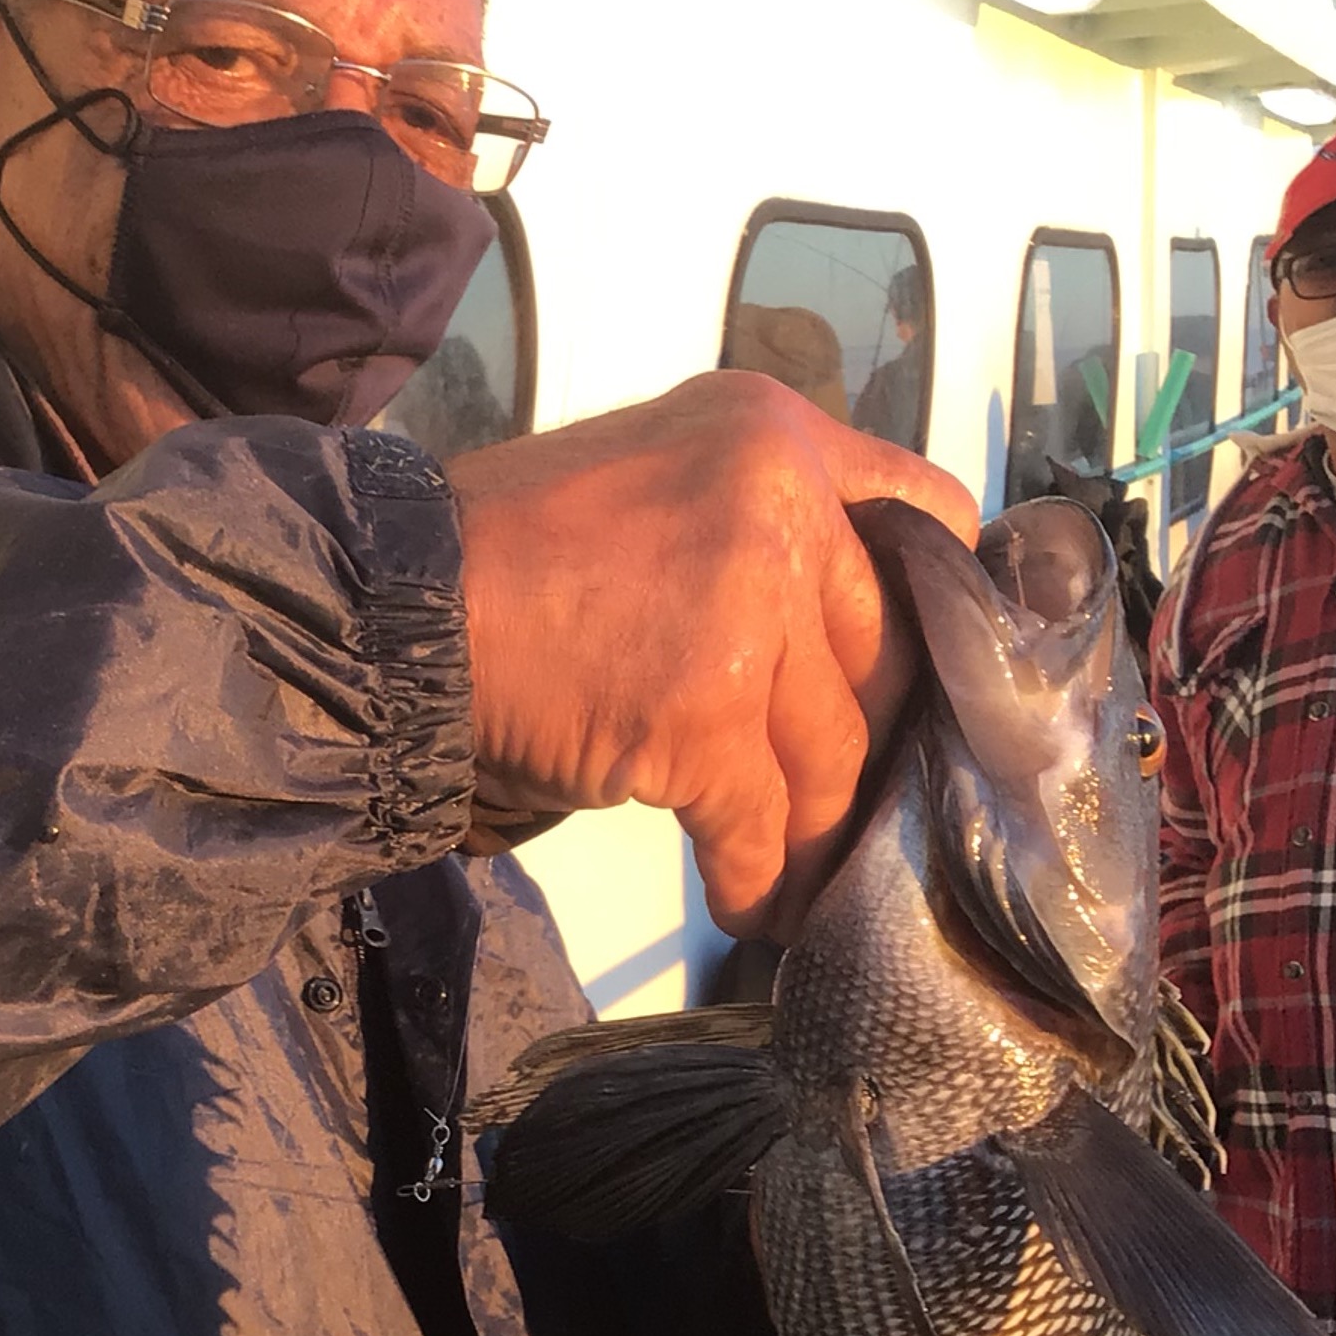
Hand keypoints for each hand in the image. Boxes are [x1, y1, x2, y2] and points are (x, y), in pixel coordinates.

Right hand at [450, 372, 980, 935]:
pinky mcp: (704, 714)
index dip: (938, 610)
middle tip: (867, 802)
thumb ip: (760, 525)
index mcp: (774, 431)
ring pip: (832, 751)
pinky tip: (753, 904)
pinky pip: (762, 821)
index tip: (932, 675)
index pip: (923, 514)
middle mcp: (780, 505)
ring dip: (821, 830)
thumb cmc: (513, 553)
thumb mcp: (662, 475)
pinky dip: (760, 877)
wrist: (396, 608)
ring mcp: (748, 611)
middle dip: (876, 744)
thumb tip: (843, 637)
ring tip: (810, 876)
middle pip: (884, 653)